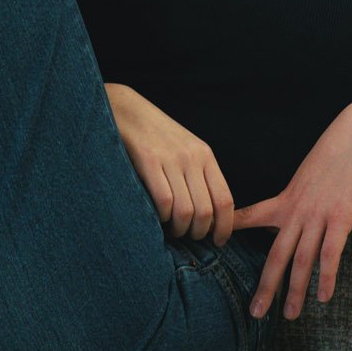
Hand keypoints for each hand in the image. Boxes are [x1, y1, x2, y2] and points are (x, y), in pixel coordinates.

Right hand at [105, 82, 235, 246]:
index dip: (224, 227)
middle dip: (198, 233)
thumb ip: (198, 175)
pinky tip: (158, 217)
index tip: (218, 241)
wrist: (126, 108)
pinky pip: (164, 202)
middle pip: (206, 211)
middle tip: (188, 236)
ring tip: (173, 230)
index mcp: (205, 155)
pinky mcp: (149, 161)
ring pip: (186, 211)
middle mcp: (192, 157)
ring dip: (180, 229)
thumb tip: (208, 215)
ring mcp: (171, 159)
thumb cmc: (154, 135)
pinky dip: (163, 217)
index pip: (225, 199)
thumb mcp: (185, 149)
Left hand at [231, 102, 351, 319]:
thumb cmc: (334, 154)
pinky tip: (325, 297)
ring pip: (302, 260)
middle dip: (266, 287)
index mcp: (285, 199)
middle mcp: (297, 211)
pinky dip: (327, 277)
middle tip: (255, 313)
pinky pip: (331, 253)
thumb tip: (292, 214)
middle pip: (276, 255)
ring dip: (296, 291)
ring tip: (291, 315)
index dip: (233, 230)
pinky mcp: (341, 217)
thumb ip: (297, 197)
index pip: (250, 216)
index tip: (211, 245)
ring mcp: (318, 215)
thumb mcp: (306, 175)